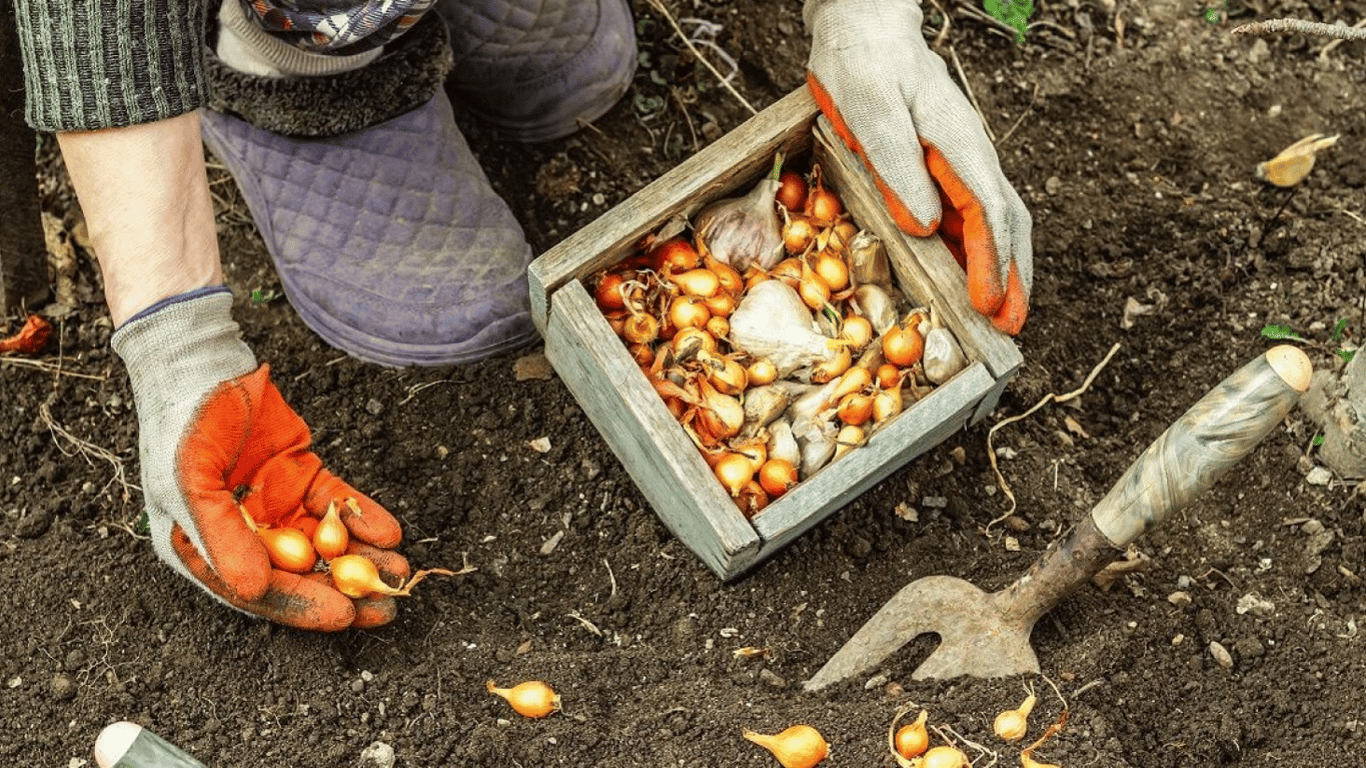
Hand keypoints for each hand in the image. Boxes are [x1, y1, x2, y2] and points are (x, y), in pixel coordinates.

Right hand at [113, 288, 408, 629]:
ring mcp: (273, 504)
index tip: (345, 616)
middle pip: (298, 573)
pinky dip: (362, 517)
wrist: (201, 362)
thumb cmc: (182, 426)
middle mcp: (240, 534)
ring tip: (398, 571)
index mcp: (201, 548)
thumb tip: (253, 589)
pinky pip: (335, 503)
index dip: (302, 604)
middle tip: (387, 607)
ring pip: (324, 541)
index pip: (257, 590)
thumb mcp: (190, 484)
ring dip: (361, 558)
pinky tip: (389, 531)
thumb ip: (222, 537)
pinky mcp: (299, 475)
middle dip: (343, 590)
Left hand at [804, 0, 1032, 333]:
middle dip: (1013, 276)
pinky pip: (971, 213)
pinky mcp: (944, 165)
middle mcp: (969, 154)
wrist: (864, 30)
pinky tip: (970, 276)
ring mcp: (960, 160)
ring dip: (1002, 268)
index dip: (992, 263)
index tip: (989, 305)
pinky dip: (978, 250)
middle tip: (1012, 327)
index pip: (988, 213)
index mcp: (957, 144)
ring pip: (995, 220)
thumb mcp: (870, 113)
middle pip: (1007, 222)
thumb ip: (897, 167)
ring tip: (1001, 314)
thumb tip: (926, 227)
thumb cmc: (863, 66)